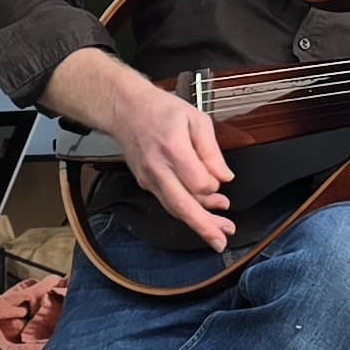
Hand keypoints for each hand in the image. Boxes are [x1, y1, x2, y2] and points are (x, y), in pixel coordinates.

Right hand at [107, 85, 235, 252]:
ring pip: (174, 208)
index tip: (220, 178)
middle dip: (205, 226)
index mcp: (173, 147)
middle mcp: (158, 167)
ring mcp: (149, 178)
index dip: (214, 185)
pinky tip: (200, 211)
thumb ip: (211, 150)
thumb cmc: (160, 110)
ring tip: (218, 231)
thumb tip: (225, 177)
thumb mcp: (195, 119)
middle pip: (183, 205)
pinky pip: (167, 201)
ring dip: (197, 223)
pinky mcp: (145, 183)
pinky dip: (185, 210)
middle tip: (222, 240)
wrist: (125, 108)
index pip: (199, 182)